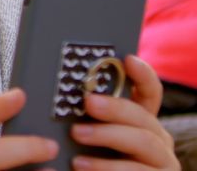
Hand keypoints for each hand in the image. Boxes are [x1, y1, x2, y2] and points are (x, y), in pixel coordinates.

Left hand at [69, 55, 179, 169]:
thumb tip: (56, 92)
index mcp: (141, 126)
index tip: (127, 59)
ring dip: (111, 137)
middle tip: (89, 102)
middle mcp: (158, 145)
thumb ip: (84, 119)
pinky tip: (81, 166)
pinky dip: (109, 169)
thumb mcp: (85, 141)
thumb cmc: (86, 167)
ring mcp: (162, 168)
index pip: (149, 95)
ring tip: (78, 135)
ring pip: (145, 145)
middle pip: (145, 119)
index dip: (143, 75)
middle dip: (118, 108)